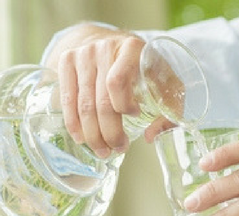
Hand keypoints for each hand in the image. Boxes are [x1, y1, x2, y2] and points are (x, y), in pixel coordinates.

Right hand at [56, 32, 176, 157]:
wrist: (114, 42)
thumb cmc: (145, 67)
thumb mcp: (167, 81)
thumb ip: (171, 108)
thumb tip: (151, 136)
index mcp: (132, 48)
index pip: (117, 82)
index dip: (124, 105)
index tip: (136, 115)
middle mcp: (104, 48)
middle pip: (100, 100)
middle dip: (109, 132)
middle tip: (118, 148)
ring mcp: (82, 54)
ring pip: (83, 104)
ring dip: (92, 134)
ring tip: (102, 150)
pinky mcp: (67, 61)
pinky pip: (67, 99)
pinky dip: (74, 123)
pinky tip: (82, 137)